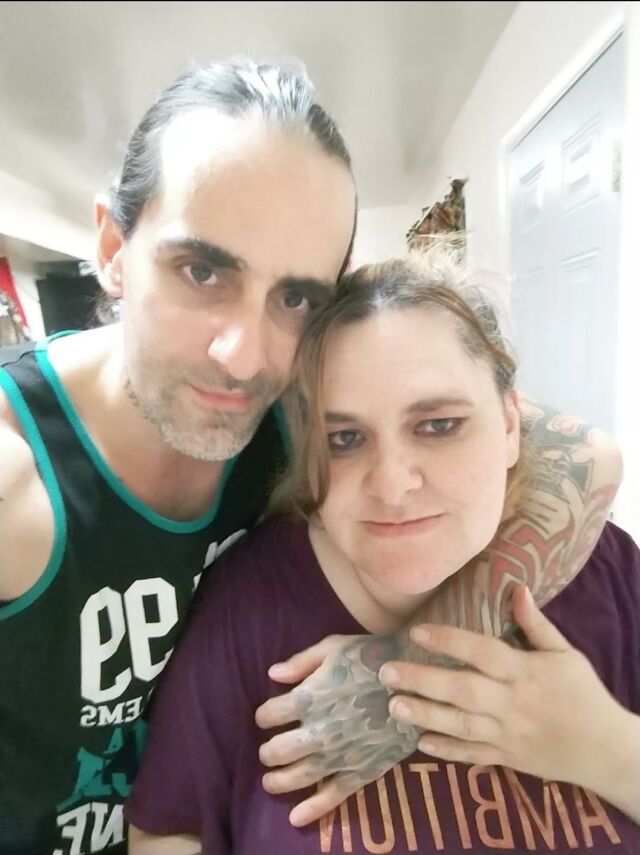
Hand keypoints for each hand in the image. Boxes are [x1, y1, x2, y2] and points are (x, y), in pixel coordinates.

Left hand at [256, 634, 419, 826]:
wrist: (416, 676)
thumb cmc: (371, 656)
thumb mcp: (333, 647)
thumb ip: (301, 662)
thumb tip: (272, 675)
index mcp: (310, 697)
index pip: (270, 714)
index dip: (264, 715)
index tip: (268, 716)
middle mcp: (321, 730)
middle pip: (279, 750)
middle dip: (268, 752)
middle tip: (267, 752)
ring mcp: (341, 754)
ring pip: (300, 775)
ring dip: (279, 782)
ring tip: (270, 782)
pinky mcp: (363, 770)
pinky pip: (334, 795)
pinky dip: (313, 808)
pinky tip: (296, 818)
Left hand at [380, 586, 626, 790]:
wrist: (606, 751)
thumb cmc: (583, 694)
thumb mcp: (565, 653)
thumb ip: (536, 624)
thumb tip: (517, 587)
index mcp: (525, 672)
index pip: (483, 652)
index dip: (449, 641)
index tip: (416, 632)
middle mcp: (512, 703)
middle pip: (463, 690)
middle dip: (423, 681)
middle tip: (386, 672)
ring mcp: (507, 734)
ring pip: (460, 725)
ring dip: (425, 715)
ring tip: (393, 705)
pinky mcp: (506, 758)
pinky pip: (472, 755)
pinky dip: (447, 751)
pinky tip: (420, 743)